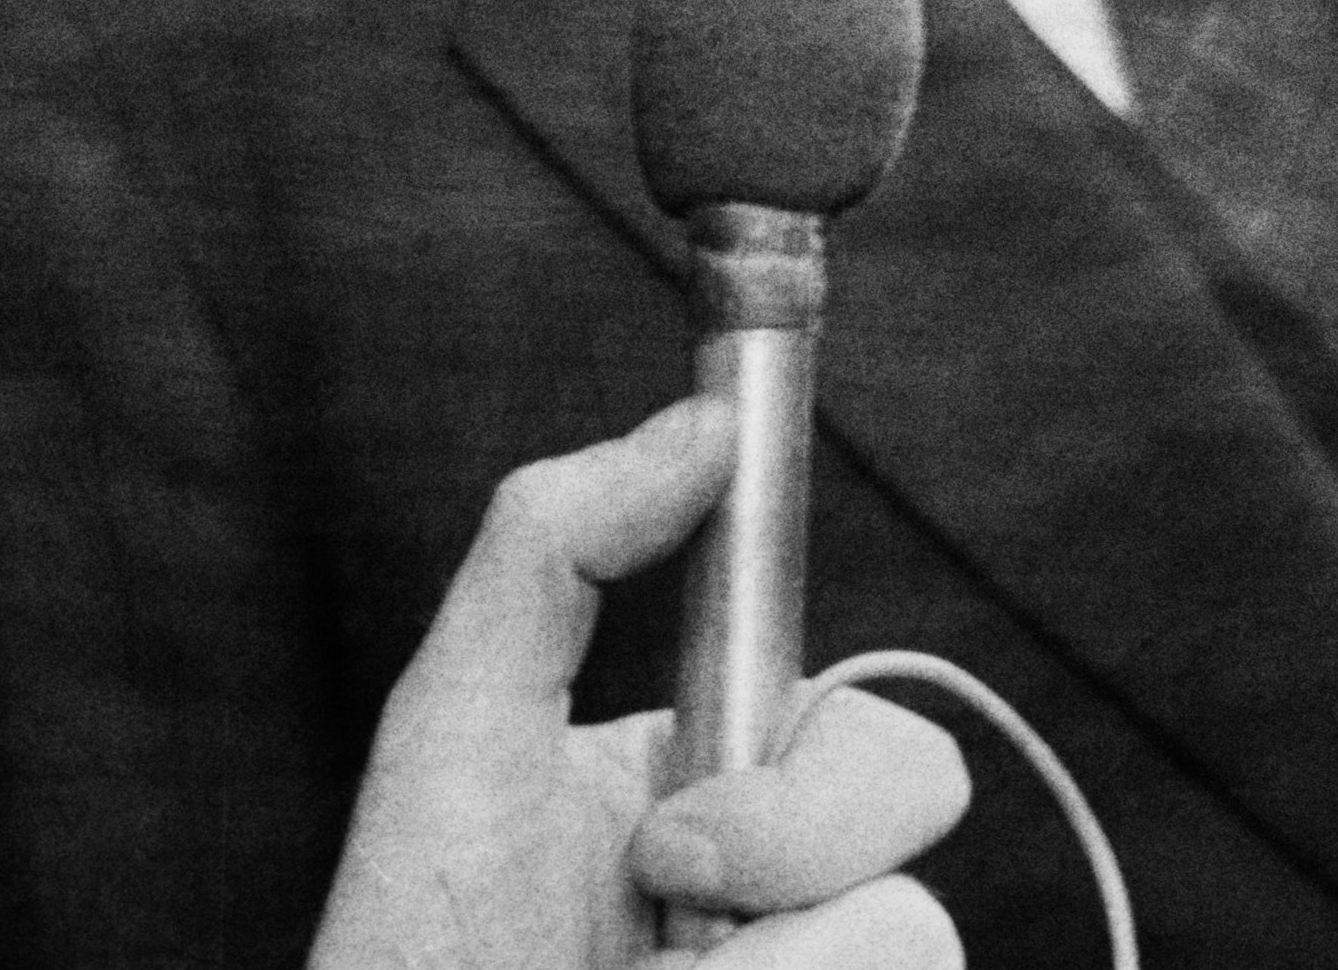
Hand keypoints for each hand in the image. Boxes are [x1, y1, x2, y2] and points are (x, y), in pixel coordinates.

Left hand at [308, 397, 967, 969]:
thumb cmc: (415, 939)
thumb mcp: (459, 718)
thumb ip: (557, 542)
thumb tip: (698, 422)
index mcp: (727, 798)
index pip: (874, 738)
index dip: (817, 759)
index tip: (701, 791)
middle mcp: (798, 904)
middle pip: (921, 822)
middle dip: (784, 849)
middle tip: (653, 892)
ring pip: (917, 945)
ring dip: (762, 969)